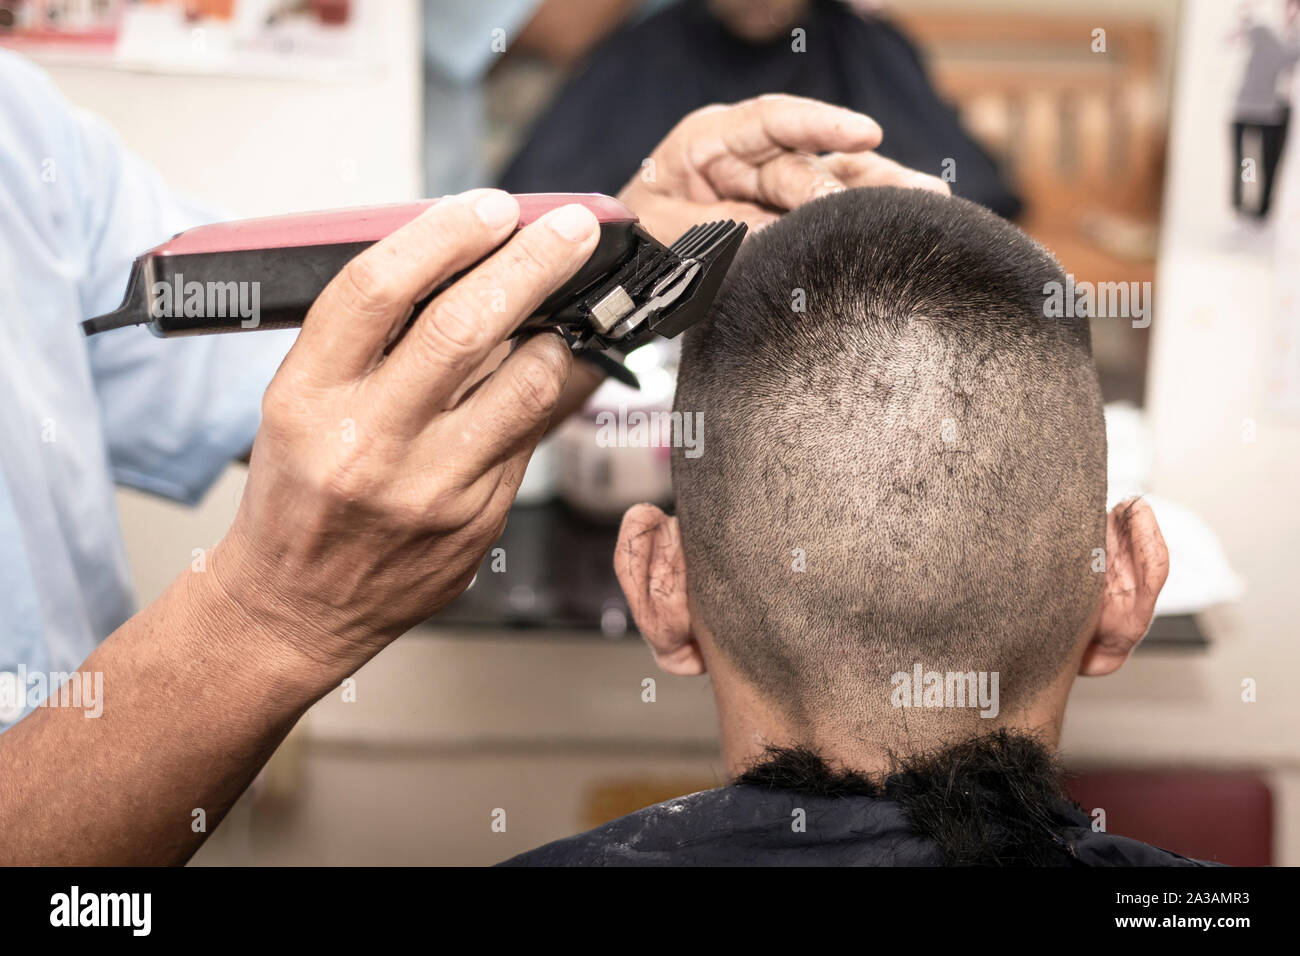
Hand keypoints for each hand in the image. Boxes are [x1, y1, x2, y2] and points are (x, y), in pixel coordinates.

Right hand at [208, 189, 600, 672]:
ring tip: (571, 304)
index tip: (490, 207)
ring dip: (561, 331)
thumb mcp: (298, 401)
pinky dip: (551, 390)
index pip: (377, 290)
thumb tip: (466, 265)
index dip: (444, 235)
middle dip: (533, 263)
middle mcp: (368, 442)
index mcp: (307, 398)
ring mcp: (430, 488)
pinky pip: (534, 435)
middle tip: (571, 228)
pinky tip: (555, 367)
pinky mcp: (477, 522)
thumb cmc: (299, 491)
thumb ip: (370, 340)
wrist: (298, 604)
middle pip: (464, 327)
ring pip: (525, 383)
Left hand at [618, 93, 949, 241]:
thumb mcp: (673, 236)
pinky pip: (827, 214)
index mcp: (707, 143)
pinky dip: (861, 219)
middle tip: (913, 196)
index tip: (865, 134)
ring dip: (877, 194)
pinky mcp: (782, 217)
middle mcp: (745, 156)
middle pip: (809, 162)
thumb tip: (790, 236)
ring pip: (830, 183)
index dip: (820, 125)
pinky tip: (908, 221)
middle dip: (860, 179)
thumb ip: (729, 232)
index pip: (769, 120)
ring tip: (931, 202)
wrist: (618, 281)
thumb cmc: (637, 245)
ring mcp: (767, 186)